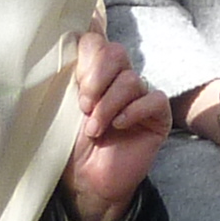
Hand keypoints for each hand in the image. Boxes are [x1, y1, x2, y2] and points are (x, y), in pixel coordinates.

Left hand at [62, 28, 170, 220]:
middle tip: (83, 105)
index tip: (74, 81)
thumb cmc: (70, 145)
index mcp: (93, 71)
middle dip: (96, 77)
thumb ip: (65, 76)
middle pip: (115, 52)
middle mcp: (118, 78)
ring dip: (108, 105)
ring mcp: (139, 96)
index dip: (86, 55)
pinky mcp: (157, 115)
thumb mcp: (61, 107)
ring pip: (130, 80)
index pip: (95, 39)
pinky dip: (134, 111)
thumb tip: (65, 41)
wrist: (86, 181)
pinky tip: (120, 126)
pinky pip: (153, 99)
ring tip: (94, 129)